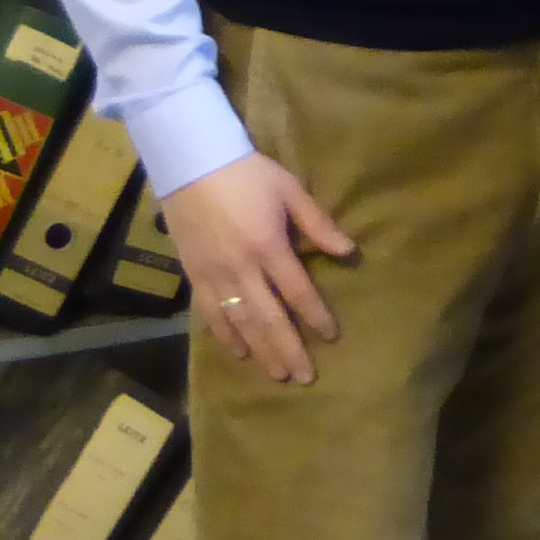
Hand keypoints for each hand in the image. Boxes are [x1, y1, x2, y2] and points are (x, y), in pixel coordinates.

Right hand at [160, 150, 357, 384]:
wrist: (191, 161)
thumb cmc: (247, 173)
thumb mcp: (289, 190)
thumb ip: (317, 224)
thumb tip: (348, 251)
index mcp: (268, 246)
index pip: (297, 291)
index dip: (315, 315)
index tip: (331, 336)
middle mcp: (241, 268)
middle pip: (269, 317)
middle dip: (288, 348)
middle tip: (305, 377)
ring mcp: (214, 274)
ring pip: (240, 322)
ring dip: (260, 350)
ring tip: (277, 375)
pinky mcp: (193, 274)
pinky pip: (210, 312)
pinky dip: (225, 335)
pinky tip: (239, 352)